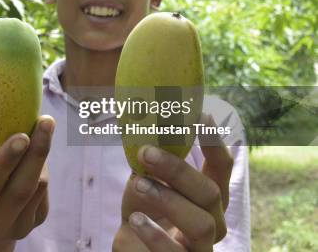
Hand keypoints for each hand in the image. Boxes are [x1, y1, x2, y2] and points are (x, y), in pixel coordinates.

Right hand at [0, 107, 54, 250]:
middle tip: (46, 121)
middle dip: (36, 153)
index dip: (5, 160)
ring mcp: (18, 226)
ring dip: (39, 155)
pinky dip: (41, 167)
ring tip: (38, 130)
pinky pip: (45, 189)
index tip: (22, 135)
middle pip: (21, 188)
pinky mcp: (38, 221)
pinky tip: (33, 156)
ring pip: (38, 186)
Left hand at [113, 115, 233, 251]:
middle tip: (147, 152)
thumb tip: (141, 134)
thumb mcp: (143, 184)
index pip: (221, 168)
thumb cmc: (143, 213)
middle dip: (178, 170)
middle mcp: (213, 222)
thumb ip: (146, 165)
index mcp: (208, 197)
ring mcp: (202, 248)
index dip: (215, 142)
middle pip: (211, 193)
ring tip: (139, 185)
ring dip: (168, 200)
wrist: (133, 248)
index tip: (200, 116)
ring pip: (202, 224)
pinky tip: (136, 220)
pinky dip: (154, 234)